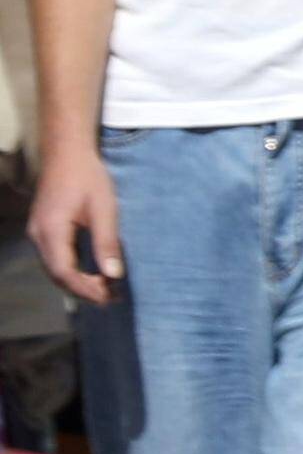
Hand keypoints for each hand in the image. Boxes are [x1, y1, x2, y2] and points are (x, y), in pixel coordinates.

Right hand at [27, 149, 121, 307]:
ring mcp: (37, 233)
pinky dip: (71, 270)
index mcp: (51, 232)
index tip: (108, 298)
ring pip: (54, 268)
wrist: (67, 154)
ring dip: (77, 282)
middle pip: (57, 274)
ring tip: (104, 290)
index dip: (86, 289)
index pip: (64, 272)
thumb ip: (107, 242)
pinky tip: (90, 273)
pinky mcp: (43, 230)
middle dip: (82, 290)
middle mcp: (38, 236)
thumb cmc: (88, 178)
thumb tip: (113, 274)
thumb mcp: (104, 209)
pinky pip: (54, 258)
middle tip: (110, 299)